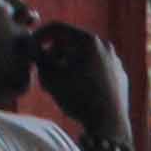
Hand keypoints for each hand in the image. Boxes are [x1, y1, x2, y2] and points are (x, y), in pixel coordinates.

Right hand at [27, 18, 130, 149]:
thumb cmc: (77, 96)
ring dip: (69, 65)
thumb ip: (38, 57)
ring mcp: (115, 61)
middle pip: (72, 42)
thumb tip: (30, 45)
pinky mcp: (120, 76)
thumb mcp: (50, 76)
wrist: (109, 123)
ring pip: (85, 57)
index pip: (58, 28)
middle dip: (54, 54)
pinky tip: (77, 90)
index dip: (40, 35)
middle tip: (43, 72)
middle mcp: (105, 46)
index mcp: (88, 40)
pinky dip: (85, 74)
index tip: (31, 47)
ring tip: (59, 84)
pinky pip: (97, 69)